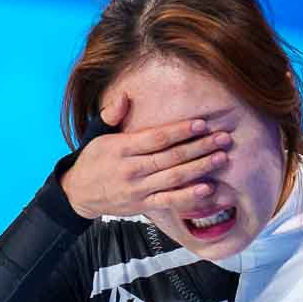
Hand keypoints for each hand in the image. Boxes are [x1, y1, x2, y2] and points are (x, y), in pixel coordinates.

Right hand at [60, 94, 230, 219]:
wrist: (79, 194)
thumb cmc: (93, 160)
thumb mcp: (96, 133)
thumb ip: (111, 115)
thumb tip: (123, 96)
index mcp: (122, 148)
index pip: (156, 138)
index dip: (180, 131)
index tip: (201, 124)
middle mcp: (132, 169)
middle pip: (171, 157)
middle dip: (199, 147)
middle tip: (223, 138)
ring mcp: (138, 189)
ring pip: (174, 178)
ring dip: (200, 168)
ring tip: (221, 158)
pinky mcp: (143, 205)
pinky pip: (169, 201)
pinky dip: (188, 196)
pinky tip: (207, 189)